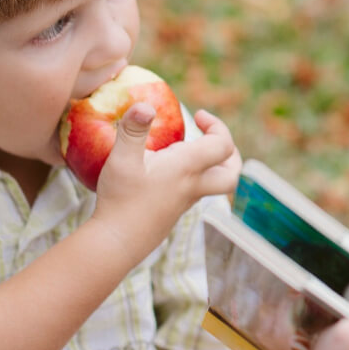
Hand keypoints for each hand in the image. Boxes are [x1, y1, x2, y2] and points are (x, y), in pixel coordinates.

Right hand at [92, 105, 240, 259]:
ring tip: (189, 150)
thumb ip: (133, 130)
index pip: (223, 144)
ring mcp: (185, 202)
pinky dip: (192, 177)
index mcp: (187, 169)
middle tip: (211, 138)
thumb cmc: (120, 200)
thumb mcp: (121, 160)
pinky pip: (195, 192)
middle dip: (230, 153)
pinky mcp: (173, 212)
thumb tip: (144, 105)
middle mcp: (193, 186)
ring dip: (213, 165)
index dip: (218, 125)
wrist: (116, 244)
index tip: (198, 116)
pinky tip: (166, 171)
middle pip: (232, 173)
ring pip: (216, 185)